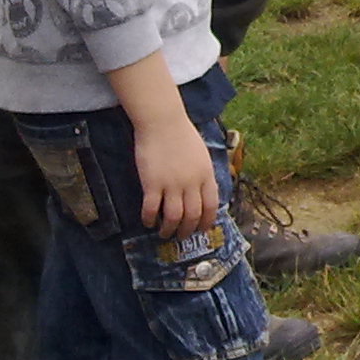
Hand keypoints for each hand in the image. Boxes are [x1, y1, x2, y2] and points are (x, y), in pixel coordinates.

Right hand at [132, 114, 219, 239]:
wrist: (163, 122)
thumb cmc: (182, 135)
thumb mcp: (202, 155)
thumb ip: (203, 174)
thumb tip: (203, 193)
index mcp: (206, 174)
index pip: (211, 205)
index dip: (207, 221)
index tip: (202, 230)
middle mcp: (191, 182)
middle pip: (193, 215)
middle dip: (188, 230)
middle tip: (181, 237)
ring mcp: (172, 184)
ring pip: (174, 217)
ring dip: (169, 230)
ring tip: (164, 233)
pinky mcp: (152, 183)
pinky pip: (151, 209)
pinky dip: (149, 219)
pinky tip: (148, 222)